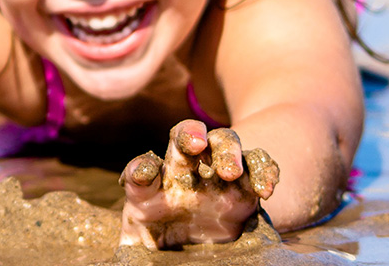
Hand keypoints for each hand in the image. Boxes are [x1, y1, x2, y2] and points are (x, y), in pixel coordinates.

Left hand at [119, 120, 280, 247]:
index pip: (141, 171)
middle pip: (184, 138)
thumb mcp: (141, 249)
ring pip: (224, 143)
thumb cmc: (163, 247)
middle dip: (189, 135)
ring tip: (230, 173)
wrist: (200, 252)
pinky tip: (266, 189)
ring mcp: (215, 175)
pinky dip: (264, 170)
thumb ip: (131, 249)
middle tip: (195, 145)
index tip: (143, 176)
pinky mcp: (244, 187)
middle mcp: (183, 174)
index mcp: (151, 190)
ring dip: (228, 152)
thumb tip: (123, 258)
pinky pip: (258, 165)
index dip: (140, 170)